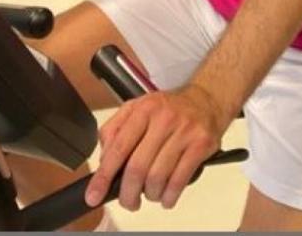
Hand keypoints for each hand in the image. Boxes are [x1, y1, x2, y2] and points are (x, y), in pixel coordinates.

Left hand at [85, 83, 226, 211]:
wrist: (207, 100)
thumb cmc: (170, 108)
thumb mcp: (138, 108)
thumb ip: (115, 130)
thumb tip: (105, 160)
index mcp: (143, 109)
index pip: (118, 147)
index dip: (104, 176)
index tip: (94, 194)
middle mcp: (163, 118)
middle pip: (137, 167)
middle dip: (128, 193)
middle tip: (128, 201)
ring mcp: (184, 131)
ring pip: (158, 177)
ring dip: (150, 195)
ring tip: (151, 194)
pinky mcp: (201, 144)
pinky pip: (179, 180)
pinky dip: (169, 196)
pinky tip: (166, 196)